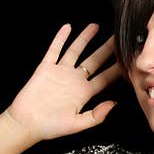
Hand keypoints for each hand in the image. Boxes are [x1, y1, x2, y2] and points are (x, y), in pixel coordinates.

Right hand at [6, 23, 121, 141]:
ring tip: (96, 26)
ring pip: (75, 51)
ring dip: (85, 38)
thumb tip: (113, 104)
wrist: (26, 123)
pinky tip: (67, 28)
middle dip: (106, 49)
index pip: (105, 78)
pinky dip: (60, 38)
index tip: (127, 59)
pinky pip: (54, 50)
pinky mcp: (45, 68)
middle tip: (117, 37)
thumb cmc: (50, 127)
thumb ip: (96, 115)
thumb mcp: (77, 124)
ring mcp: (60, 72)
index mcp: (84, 93)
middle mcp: (74, 80)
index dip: (116, 68)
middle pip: (94, 60)